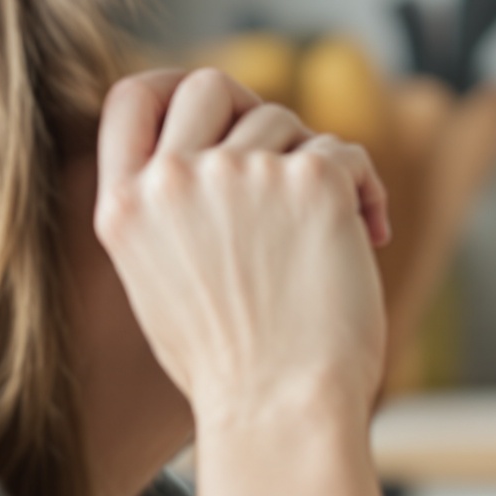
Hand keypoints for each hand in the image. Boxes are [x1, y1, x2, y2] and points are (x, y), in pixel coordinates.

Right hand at [95, 68, 392, 495]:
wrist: (280, 411)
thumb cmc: (232, 370)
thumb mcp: (159, 283)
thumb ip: (169, 213)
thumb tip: (210, 155)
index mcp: (126, 207)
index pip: (131, 96)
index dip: (175, 89)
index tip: (217, 112)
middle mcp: (173, 179)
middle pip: (210, 84)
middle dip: (253, 112)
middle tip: (288, 163)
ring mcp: (241, 174)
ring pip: (286, 121)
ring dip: (315, 165)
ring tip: (332, 232)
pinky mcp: (310, 180)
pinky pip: (344, 152)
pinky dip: (365, 188)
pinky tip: (369, 235)